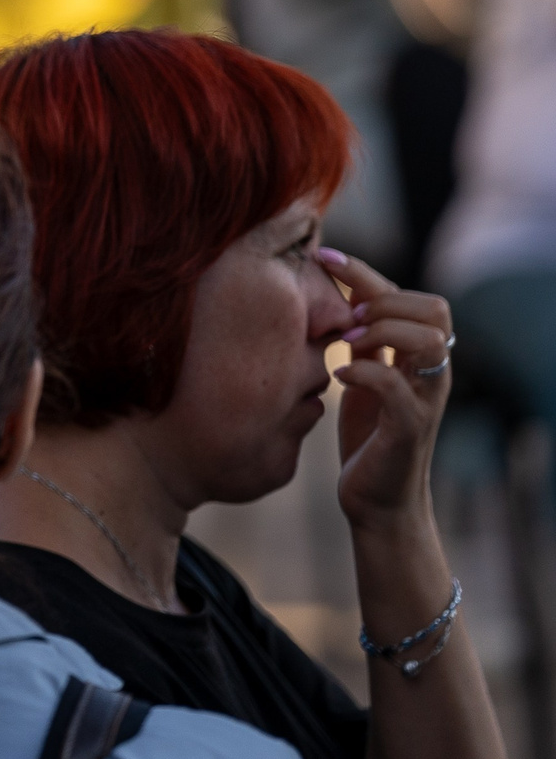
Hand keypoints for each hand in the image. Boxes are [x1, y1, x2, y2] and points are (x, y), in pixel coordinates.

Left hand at [321, 248, 452, 529]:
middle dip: (385, 298)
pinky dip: (367, 372)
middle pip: (434, 309)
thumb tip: (337, 292)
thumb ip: (361, 339)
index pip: (410, 295)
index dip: (368, 272)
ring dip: (384, 330)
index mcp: (419, 356)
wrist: (377, 500)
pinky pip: (399, 388)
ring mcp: (426, 400)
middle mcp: (431, 373)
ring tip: (346, 342)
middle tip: (345, 318)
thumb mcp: (362, 375)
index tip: (323, 258)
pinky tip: (340, 374)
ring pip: (431, 341)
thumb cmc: (367, 435)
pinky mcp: (410, 430)